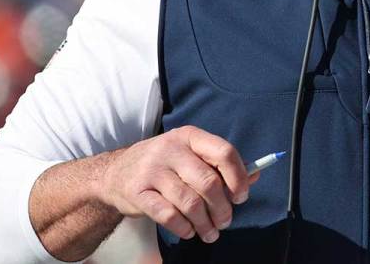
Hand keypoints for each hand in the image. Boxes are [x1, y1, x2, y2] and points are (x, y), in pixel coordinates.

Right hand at [97, 125, 256, 243]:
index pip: (223, 152)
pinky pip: (168, 215)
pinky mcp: (137, 192)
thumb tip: (255, 176)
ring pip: (190, 202)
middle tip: (226, 221)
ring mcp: (152, 170)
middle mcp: (170, 149)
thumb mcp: (191, 156)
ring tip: (210, 233)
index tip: (241, 196)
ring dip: (205, 223)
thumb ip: (221, 166)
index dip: (238, 177)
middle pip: (208, 182)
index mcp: (189, 136)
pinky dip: (184, 228)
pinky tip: (189, 232)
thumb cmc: (164, 165)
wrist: (115, 173)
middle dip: (222, 208)